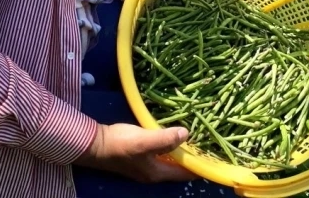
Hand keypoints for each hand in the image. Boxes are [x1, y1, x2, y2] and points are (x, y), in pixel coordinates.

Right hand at [74, 123, 197, 182]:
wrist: (94, 144)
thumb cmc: (120, 144)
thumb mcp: (145, 140)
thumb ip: (166, 139)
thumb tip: (186, 135)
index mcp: (156, 173)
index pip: (184, 174)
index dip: (199, 167)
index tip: (214, 159)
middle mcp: (152, 172)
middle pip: (177, 168)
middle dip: (191, 159)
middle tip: (206, 145)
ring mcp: (144, 164)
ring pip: (169, 160)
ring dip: (180, 151)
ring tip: (193, 139)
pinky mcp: (138, 155)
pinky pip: (160, 152)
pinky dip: (169, 146)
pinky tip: (170, 134)